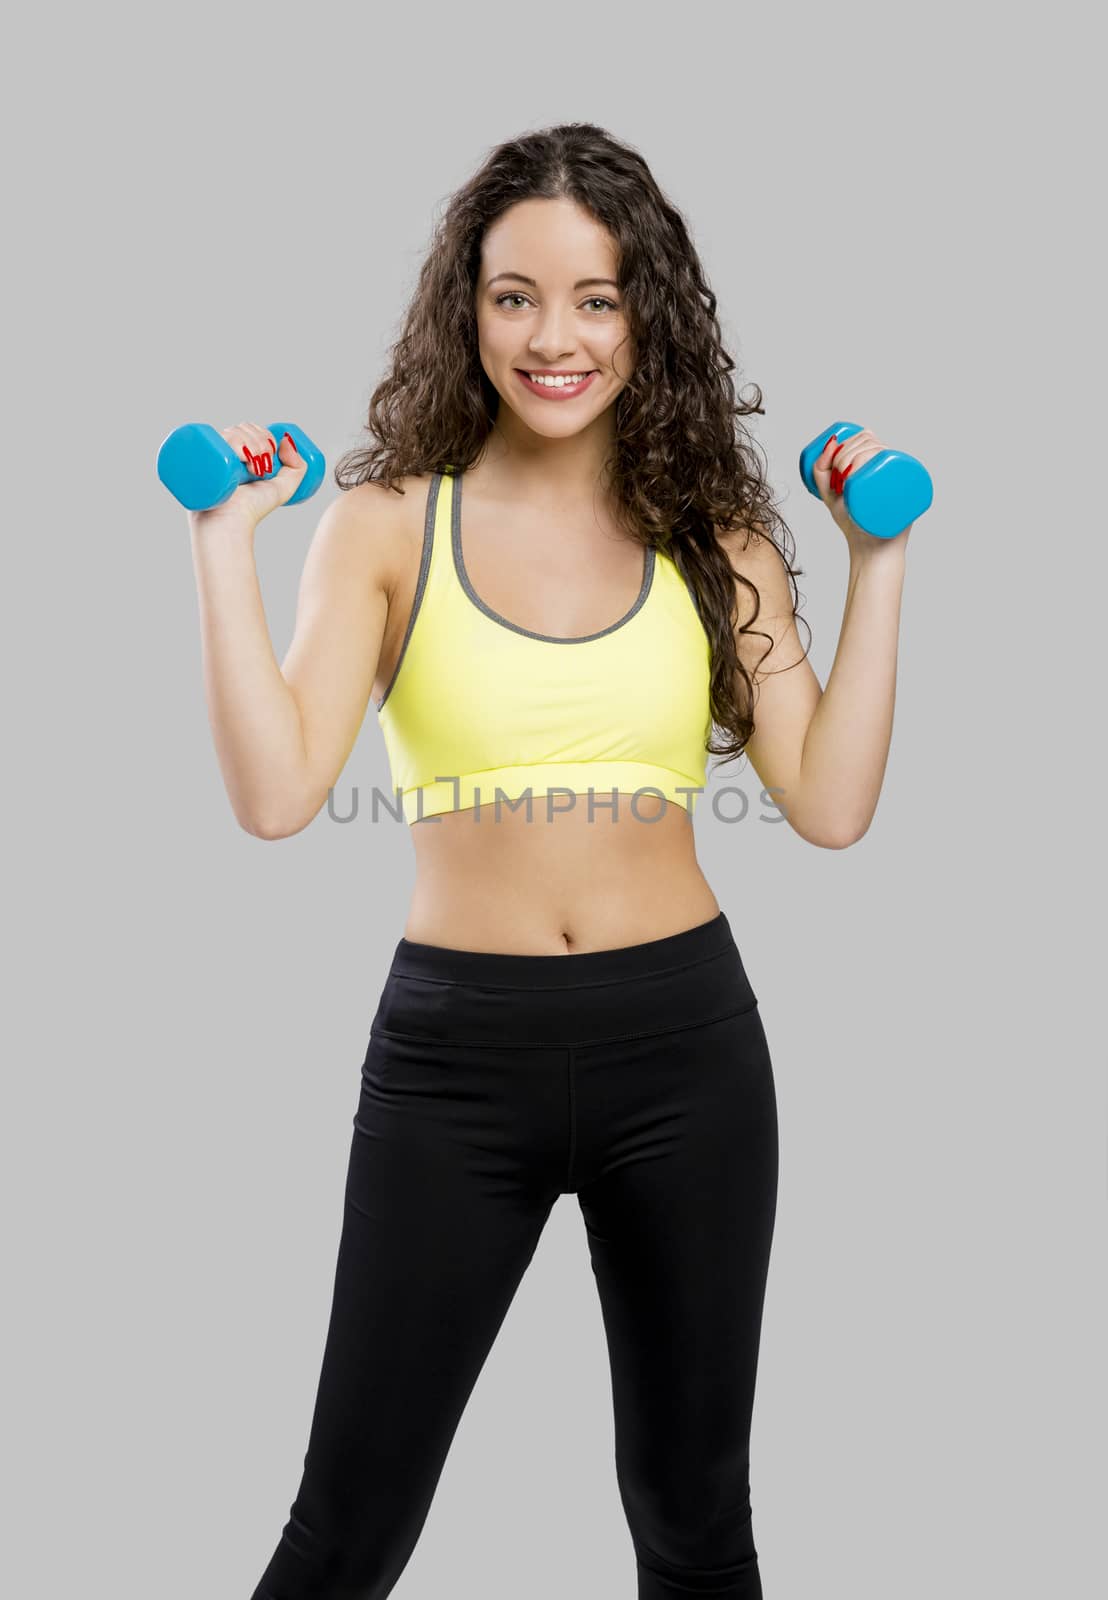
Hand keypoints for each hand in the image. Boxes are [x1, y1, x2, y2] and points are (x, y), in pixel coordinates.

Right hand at [188, 423, 307, 536]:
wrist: (228, 523)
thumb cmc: (251, 509)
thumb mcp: (282, 489)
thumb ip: (296, 468)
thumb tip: (288, 440)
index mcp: (238, 452)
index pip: (251, 429)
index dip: (265, 437)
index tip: (270, 459)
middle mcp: (223, 450)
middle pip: (243, 427)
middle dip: (261, 443)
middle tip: (261, 470)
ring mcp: (210, 452)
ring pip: (233, 431)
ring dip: (251, 446)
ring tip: (251, 471)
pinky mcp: (200, 456)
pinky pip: (219, 437)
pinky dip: (235, 444)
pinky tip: (241, 460)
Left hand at [811, 428, 912, 555]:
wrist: (871, 549)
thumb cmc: (853, 523)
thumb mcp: (830, 494)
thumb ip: (820, 471)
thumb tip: (831, 442)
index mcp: (877, 463)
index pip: (866, 437)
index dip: (848, 443)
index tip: (835, 466)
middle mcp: (890, 467)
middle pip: (872, 443)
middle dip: (848, 453)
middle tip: (839, 478)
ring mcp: (901, 478)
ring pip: (882, 452)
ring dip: (859, 457)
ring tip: (847, 480)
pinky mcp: (910, 492)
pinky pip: (904, 470)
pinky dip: (885, 464)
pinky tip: (872, 471)